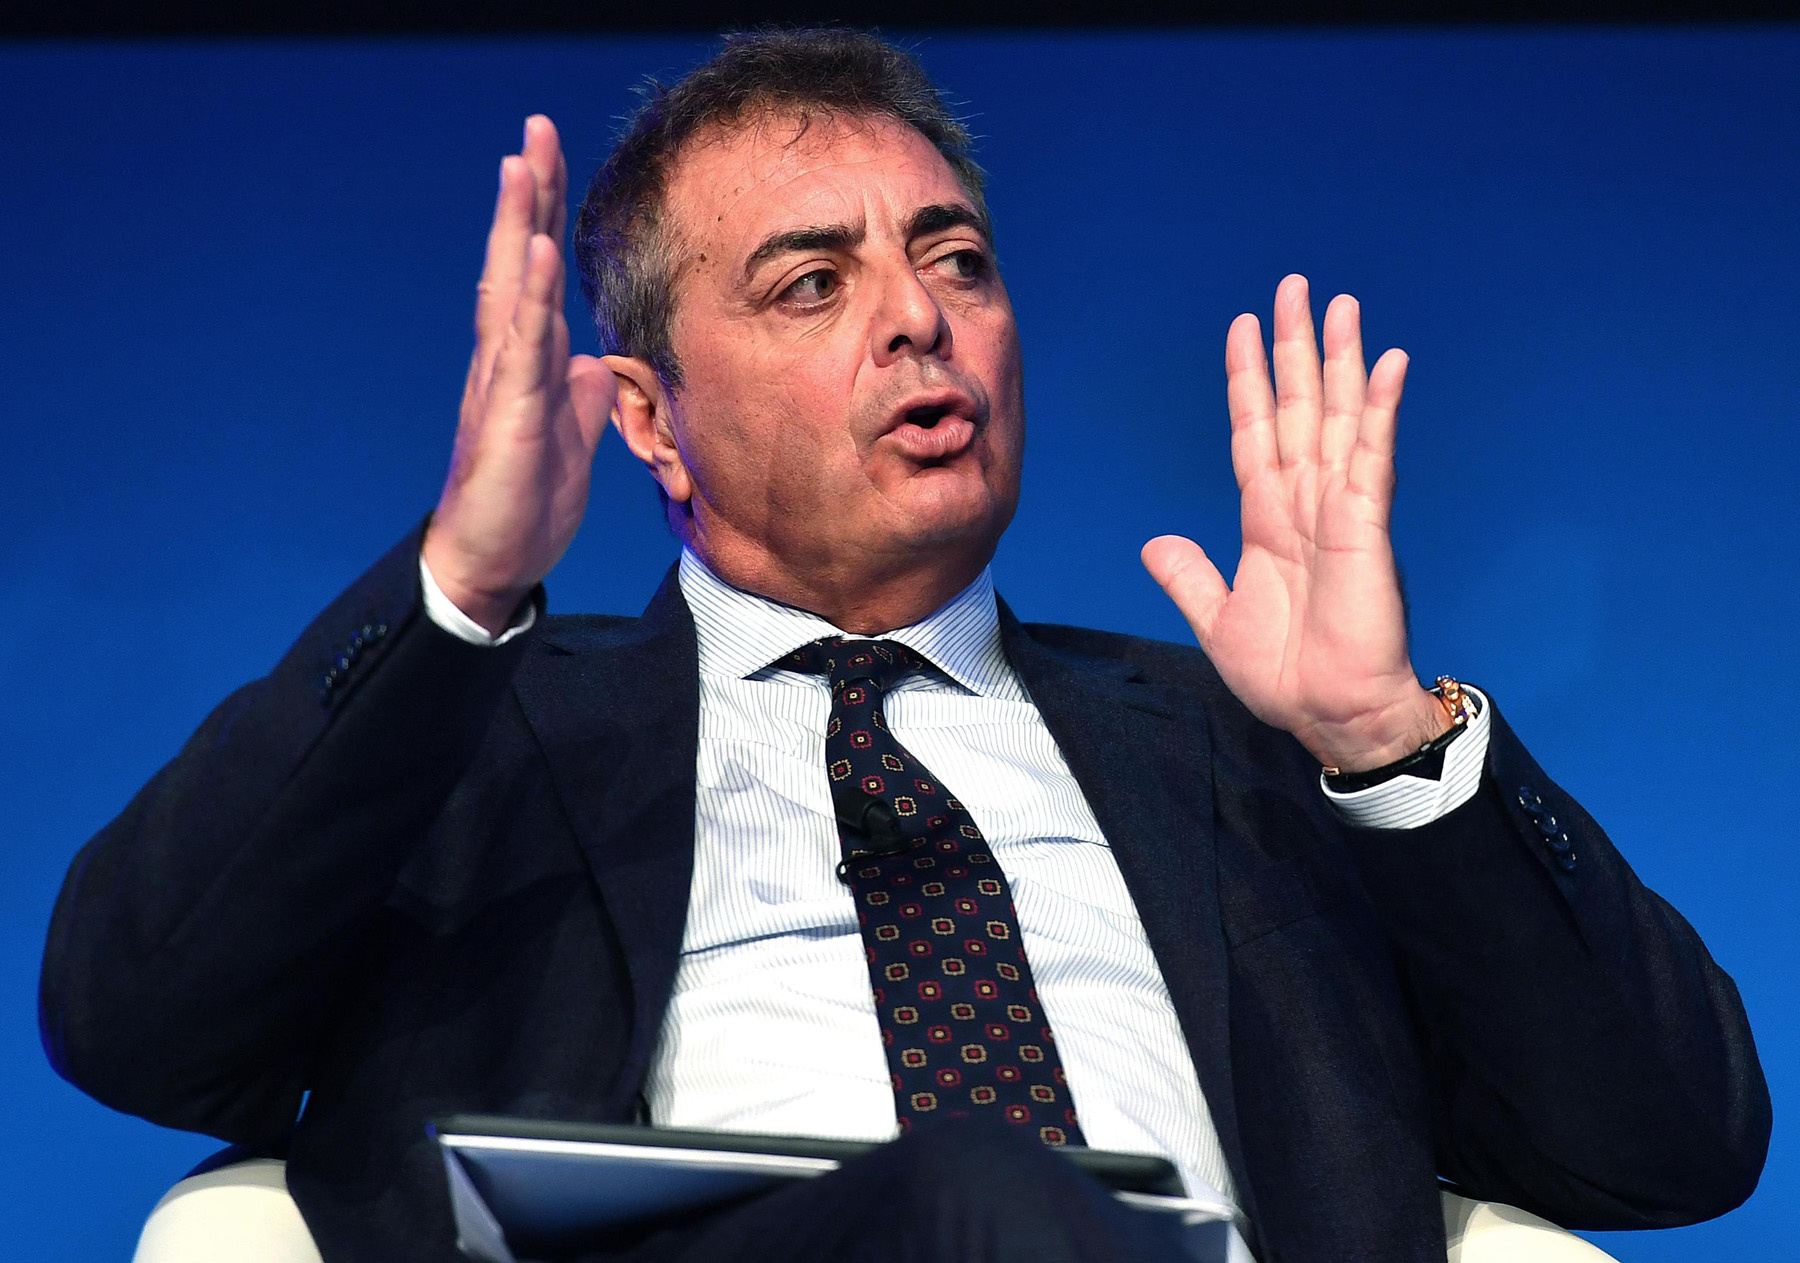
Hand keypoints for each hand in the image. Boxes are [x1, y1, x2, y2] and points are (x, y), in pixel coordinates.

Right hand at [421, 116, 617, 635]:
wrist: (491, 559)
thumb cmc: (525, 499)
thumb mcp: (571, 436)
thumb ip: (581, 393)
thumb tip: (594, 362)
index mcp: (525, 359)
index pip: (537, 272)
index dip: (545, 214)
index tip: (549, 156)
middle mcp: (506, 357)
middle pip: (518, 260)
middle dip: (529, 195)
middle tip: (535, 129)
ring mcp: (504, 382)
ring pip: (512, 289)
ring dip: (521, 226)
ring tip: (524, 166)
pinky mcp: (510, 414)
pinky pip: (522, 346)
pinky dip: (532, 298)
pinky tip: (541, 255)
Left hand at [1142, 275, 1447, 772]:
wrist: (1330, 716)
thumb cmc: (1286, 676)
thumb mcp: (1217, 620)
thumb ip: (1189, 577)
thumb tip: (1155, 542)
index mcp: (1269, 521)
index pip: (1255, 435)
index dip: (1248, 383)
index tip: (1243, 330)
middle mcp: (1306, 504)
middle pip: (1297, 410)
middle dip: (1294, 349)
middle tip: (1293, 288)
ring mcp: (1340, 510)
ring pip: (1336, 418)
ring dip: (1339, 361)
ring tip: (1340, 304)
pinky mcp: (1367, 526)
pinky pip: (1371, 457)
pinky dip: (1379, 410)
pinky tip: (1389, 364)